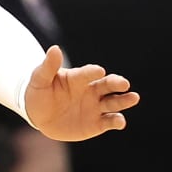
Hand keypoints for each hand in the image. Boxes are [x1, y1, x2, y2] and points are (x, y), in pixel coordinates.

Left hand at [23, 45, 137, 141]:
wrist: (38, 115)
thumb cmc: (39, 93)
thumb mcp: (39, 80)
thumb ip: (48, 67)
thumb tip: (54, 48)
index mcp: (79, 78)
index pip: (88, 73)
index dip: (93, 72)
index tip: (98, 71)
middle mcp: (92, 91)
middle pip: (108, 85)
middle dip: (117, 83)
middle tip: (124, 83)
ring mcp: (96, 107)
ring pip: (114, 102)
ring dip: (124, 100)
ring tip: (133, 97)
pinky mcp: (96, 124)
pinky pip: (109, 122)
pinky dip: (116, 121)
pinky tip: (120, 122)